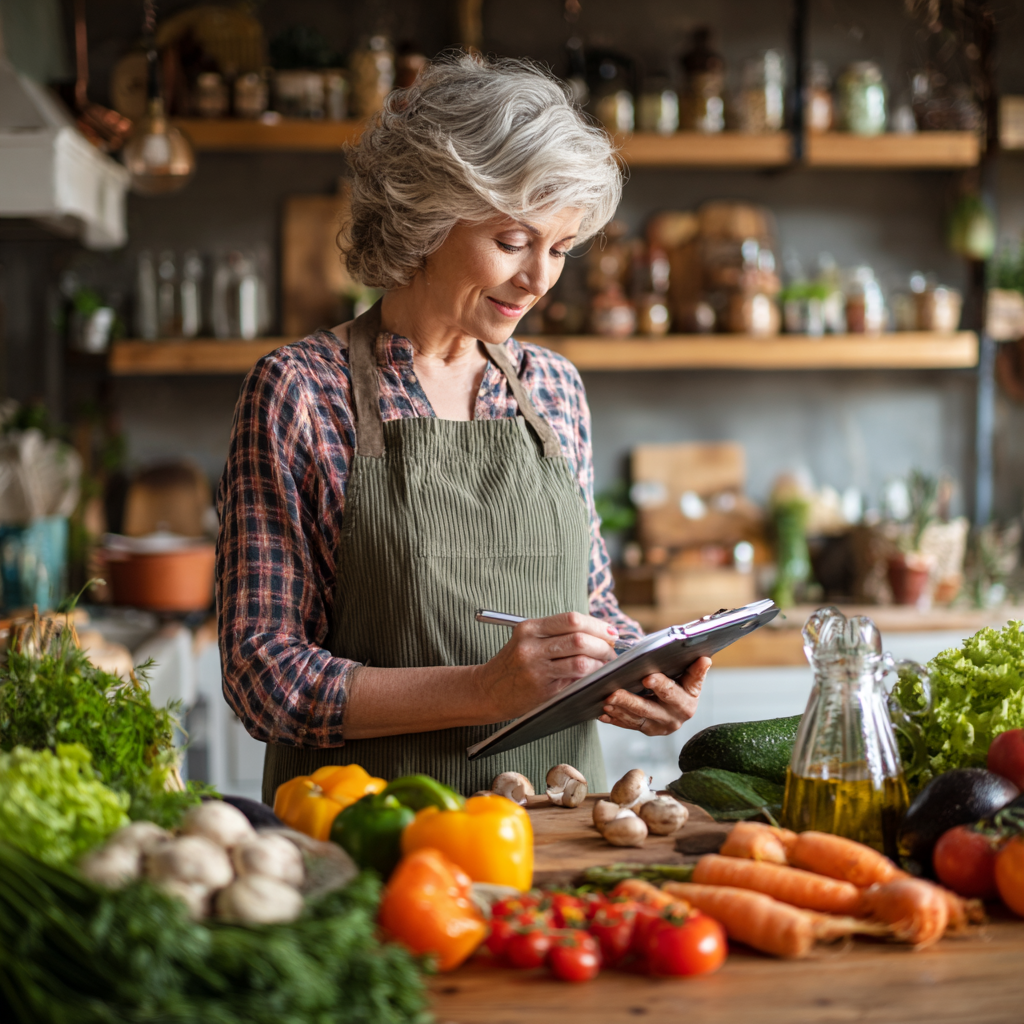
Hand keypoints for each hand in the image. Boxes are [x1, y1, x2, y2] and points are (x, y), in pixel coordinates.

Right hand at [475, 612, 617, 721]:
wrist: (487, 690)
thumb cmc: (514, 664)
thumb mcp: (528, 640)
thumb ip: (557, 634)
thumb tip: (600, 633)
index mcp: (529, 628)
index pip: (571, 619)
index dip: (597, 625)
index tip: (611, 632)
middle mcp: (531, 646)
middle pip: (579, 639)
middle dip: (603, 645)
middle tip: (612, 651)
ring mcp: (536, 668)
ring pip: (580, 661)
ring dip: (601, 663)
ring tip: (606, 665)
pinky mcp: (541, 689)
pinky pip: (574, 681)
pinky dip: (591, 678)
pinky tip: (595, 678)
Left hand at [598, 656, 710, 736]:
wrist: (678, 698)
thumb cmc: (681, 679)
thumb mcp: (689, 674)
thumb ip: (694, 670)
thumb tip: (705, 660)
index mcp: (688, 701)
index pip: (672, 692)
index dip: (661, 685)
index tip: (647, 677)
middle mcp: (675, 717)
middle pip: (649, 708)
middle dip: (629, 700)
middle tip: (612, 693)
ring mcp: (661, 726)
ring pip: (636, 718)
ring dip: (619, 710)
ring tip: (605, 701)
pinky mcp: (648, 730)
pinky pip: (629, 725)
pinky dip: (615, 719)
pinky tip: (603, 714)